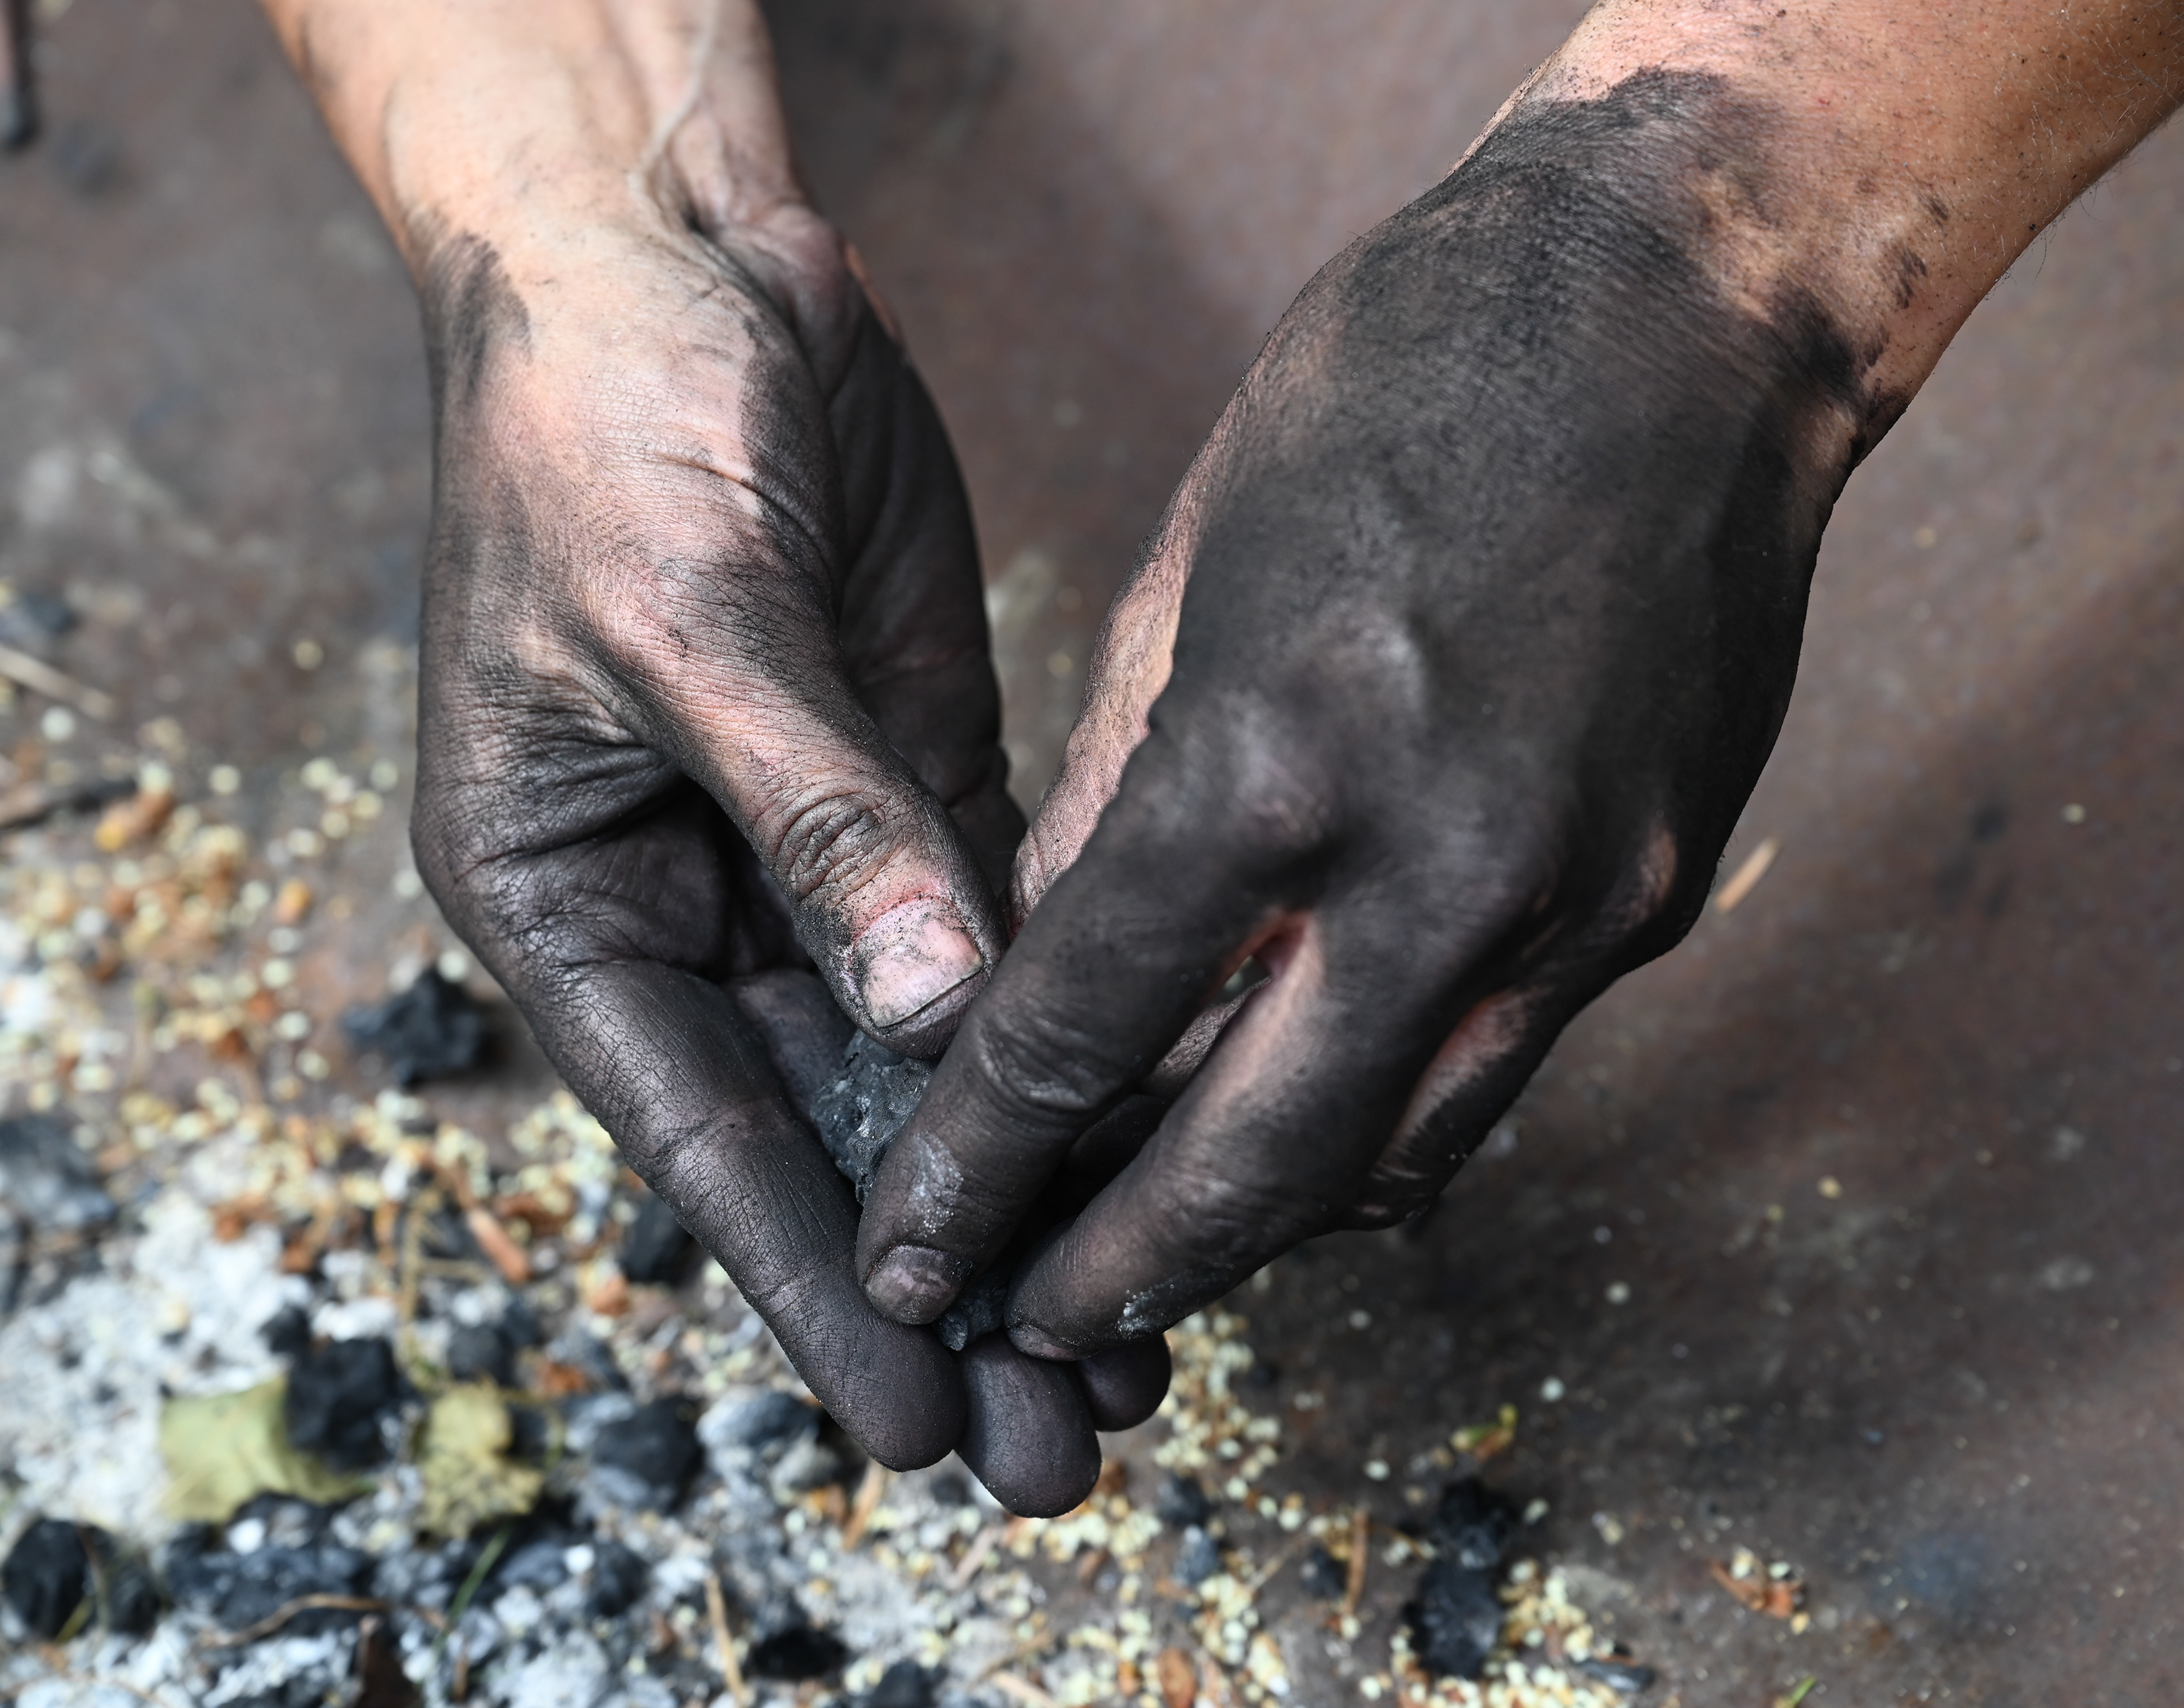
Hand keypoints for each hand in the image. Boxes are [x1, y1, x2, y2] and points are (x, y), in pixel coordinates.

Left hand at [856, 4, 2183, 1355]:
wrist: (1683, 308)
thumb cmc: (1399, 386)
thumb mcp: (1193, 572)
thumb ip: (1119, 801)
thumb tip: (1054, 967)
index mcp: (1277, 758)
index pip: (1081, 1030)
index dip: (975, 1165)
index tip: (912, 1241)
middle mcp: (1440, 868)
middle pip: (1249, 1166)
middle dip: (1118, 1269)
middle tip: (1024, 1326)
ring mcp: (1573, 904)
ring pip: (1393, 1162)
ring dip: (1260, 1235)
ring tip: (1151, 1258)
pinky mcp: (1652, 903)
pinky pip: (1489, 1081)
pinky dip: (1379, 1139)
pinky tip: (1300, 1140)